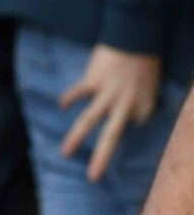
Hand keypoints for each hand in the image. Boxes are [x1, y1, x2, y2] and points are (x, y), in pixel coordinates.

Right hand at [60, 43, 163, 180]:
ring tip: (64, 152)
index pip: (134, 125)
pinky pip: (78, 93)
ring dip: (76, 138)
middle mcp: (126, 107)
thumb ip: (141, 102)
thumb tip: (129, 113)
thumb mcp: (153, 87)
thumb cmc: (148, 61)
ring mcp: (107, 95)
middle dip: (101, 159)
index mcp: (145, 109)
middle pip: (111, 138)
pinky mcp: (93, 80)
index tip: (127, 110)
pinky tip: (61, 106)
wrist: (136, 36)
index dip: (129, 119)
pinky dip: (69, 99)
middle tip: (92, 177)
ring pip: (89, 121)